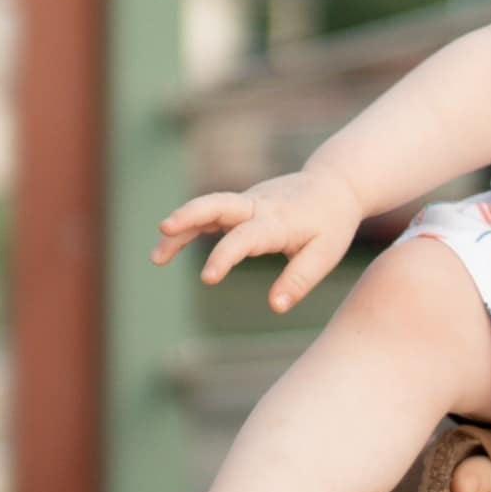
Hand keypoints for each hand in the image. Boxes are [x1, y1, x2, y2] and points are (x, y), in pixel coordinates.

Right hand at [150, 167, 362, 312]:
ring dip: (181, 227)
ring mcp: (247, 202)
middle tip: (164, 230)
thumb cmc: (331, 224)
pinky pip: (209, 213)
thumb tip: (276, 307)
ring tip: (156, 258)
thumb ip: (299, 280)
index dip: (225, 256)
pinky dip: (188, 228)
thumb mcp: (325, 255)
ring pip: (207, 208)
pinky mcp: (240, 204)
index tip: (207, 278)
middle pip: (218, 204)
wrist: (334, 184)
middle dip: (190, 216)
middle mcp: (258, 206)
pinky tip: (166, 248)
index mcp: (279, 221)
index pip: (246, 238)